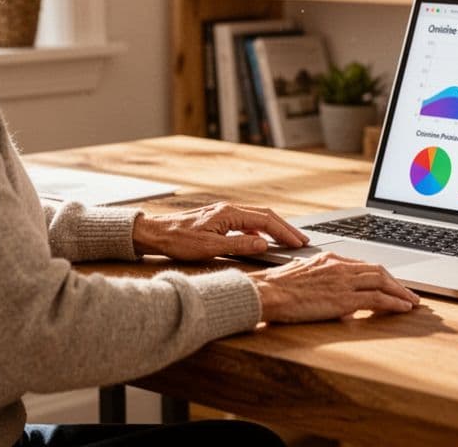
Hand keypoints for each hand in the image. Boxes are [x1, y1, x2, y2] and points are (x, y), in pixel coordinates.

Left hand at [133, 202, 308, 260]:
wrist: (155, 233)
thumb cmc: (178, 240)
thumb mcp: (210, 248)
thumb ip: (239, 246)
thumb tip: (263, 245)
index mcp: (229, 213)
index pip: (266, 221)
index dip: (284, 232)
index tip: (298, 243)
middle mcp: (229, 209)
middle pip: (266, 216)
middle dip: (285, 228)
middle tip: (302, 241)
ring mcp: (224, 213)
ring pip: (257, 218)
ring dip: (274, 229)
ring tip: (288, 241)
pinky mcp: (220, 219)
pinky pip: (247, 223)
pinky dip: (260, 232)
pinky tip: (263, 243)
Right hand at [248, 252, 420, 322]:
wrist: (267, 292)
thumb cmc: (275, 288)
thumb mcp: (299, 276)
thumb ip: (316, 280)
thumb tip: (325, 292)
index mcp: (329, 259)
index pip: (363, 265)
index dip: (380, 275)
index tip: (390, 283)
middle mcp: (339, 265)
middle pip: (378, 269)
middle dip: (396, 282)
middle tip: (409, 292)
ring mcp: (343, 280)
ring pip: (382, 281)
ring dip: (401, 291)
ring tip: (413, 301)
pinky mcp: (344, 298)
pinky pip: (378, 298)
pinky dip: (395, 302)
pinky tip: (404, 308)